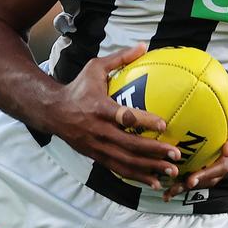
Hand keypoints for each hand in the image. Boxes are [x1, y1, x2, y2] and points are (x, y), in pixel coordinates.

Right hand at [52, 44, 180, 188]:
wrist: (52, 112)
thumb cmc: (78, 88)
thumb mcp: (94, 68)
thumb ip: (119, 59)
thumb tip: (143, 46)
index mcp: (99, 108)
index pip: (123, 117)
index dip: (144, 121)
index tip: (164, 125)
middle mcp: (98, 130)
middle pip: (129, 145)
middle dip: (154, 152)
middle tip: (176, 154)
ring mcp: (97, 146)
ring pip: (125, 162)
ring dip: (150, 168)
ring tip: (171, 172)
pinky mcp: (96, 156)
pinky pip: (118, 169)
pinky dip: (137, 176)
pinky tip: (154, 181)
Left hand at [163, 89, 227, 199]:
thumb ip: (226, 91)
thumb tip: (210, 70)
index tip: (226, 149)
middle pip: (220, 169)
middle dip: (204, 176)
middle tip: (188, 181)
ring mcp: (227, 167)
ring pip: (209, 180)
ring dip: (190, 187)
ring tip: (169, 193)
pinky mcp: (220, 173)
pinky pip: (203, 181)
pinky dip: (187, 187)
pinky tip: (167, 191)